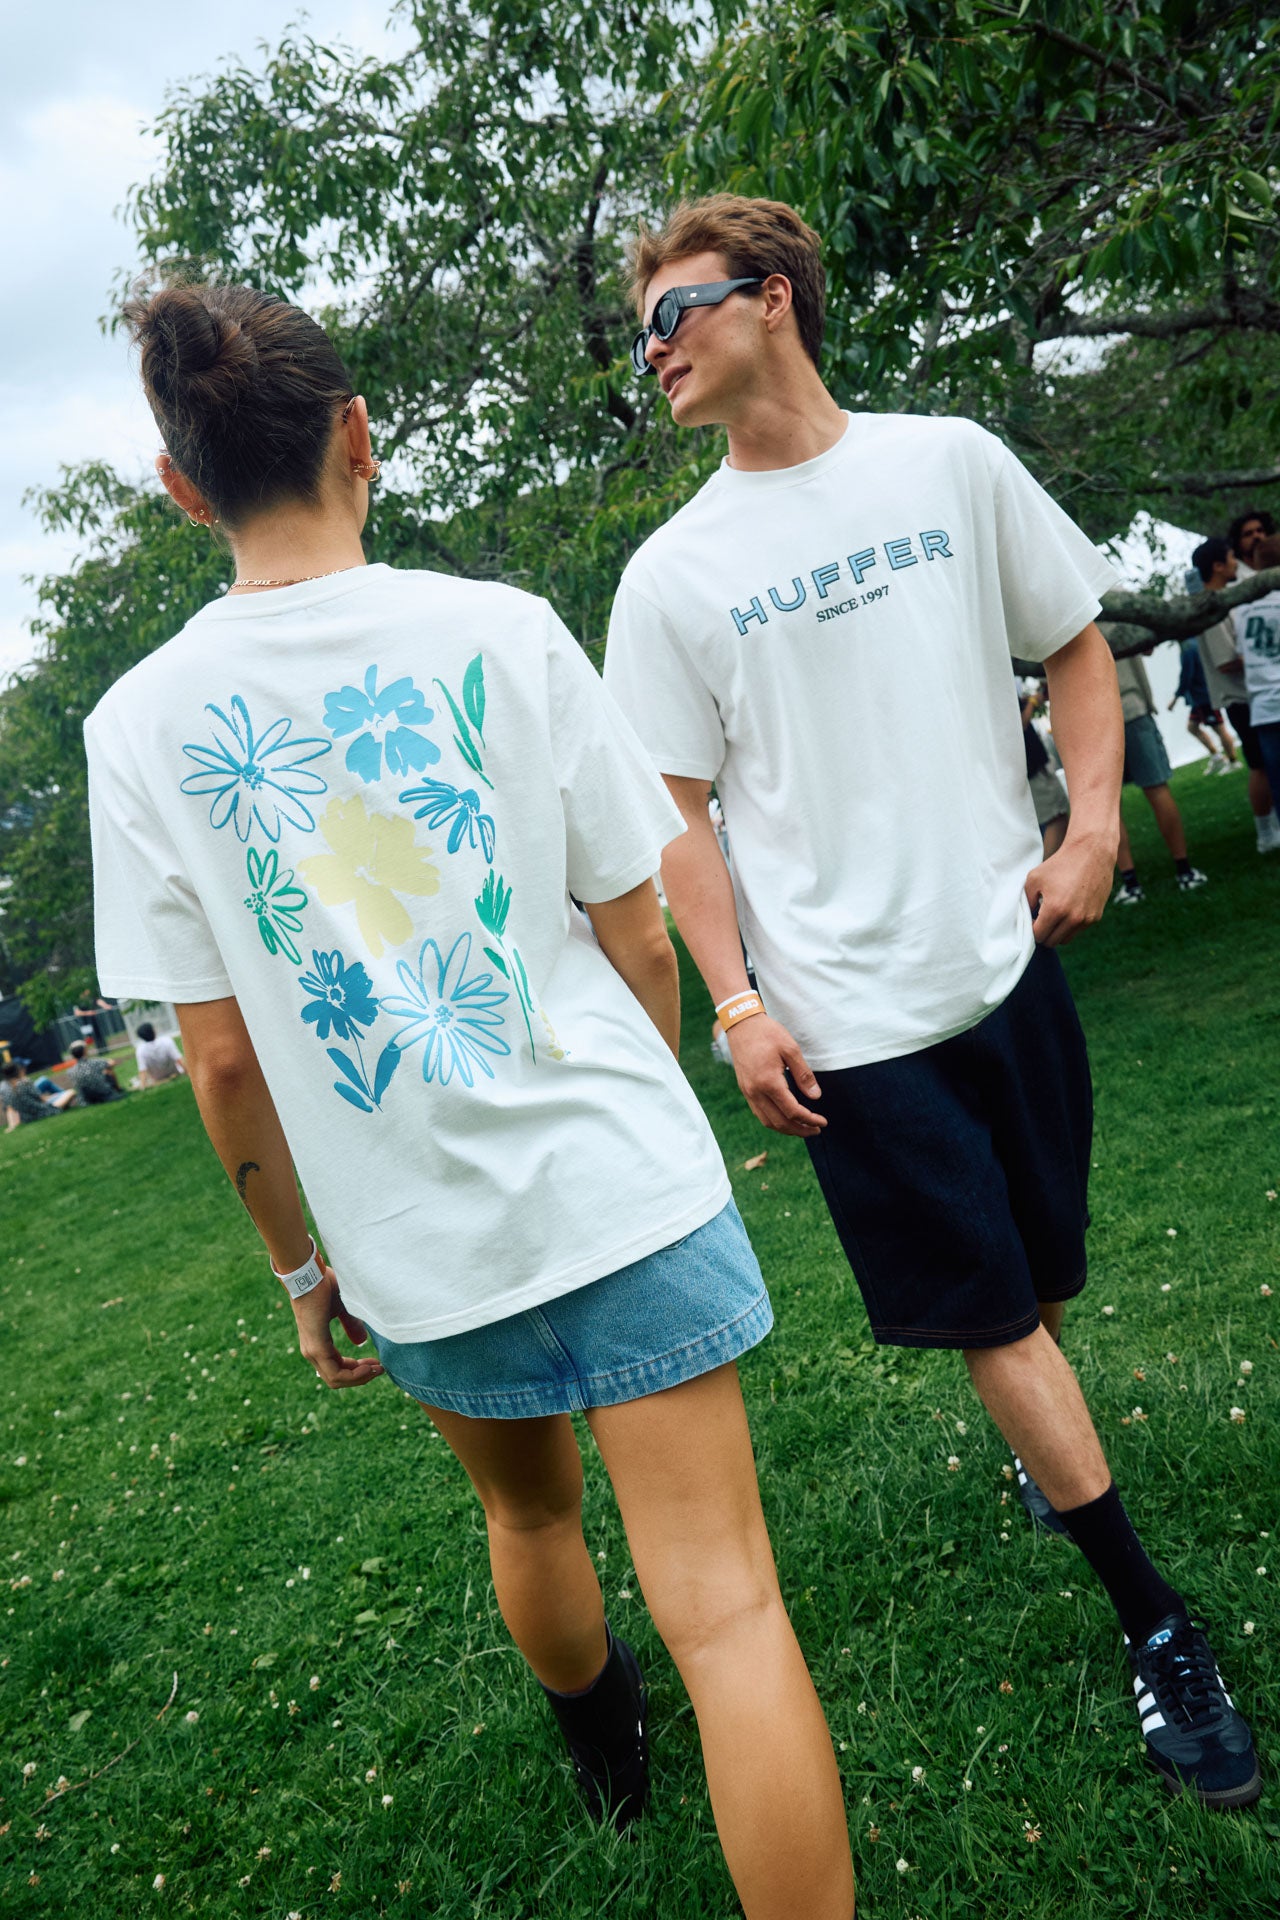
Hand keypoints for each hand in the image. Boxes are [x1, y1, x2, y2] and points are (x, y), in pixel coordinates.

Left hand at [291, 1264, 384, 1388]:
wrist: (309, 1273)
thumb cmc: (323, 1285)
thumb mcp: (342, 1307)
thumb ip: (351, 1325)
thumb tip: (360, 1341)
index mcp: (317, 1342)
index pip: (336, 1369)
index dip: (357, 1371)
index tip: (375, 1363)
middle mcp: (312, 1351)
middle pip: (337, 1379)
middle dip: (361, 1377)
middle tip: (380, 1369)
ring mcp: (312, 1351)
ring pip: (336, 1379)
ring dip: (359, 1377)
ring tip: (377, 1368)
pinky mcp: (316, 1347)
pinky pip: (335, 1373)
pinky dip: (353, 1374)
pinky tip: (368, 1367)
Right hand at [727, 1013, 825, 1135]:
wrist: (741, 1024)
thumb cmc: (768, 1033)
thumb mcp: (791, 1049)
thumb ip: (804, 1074)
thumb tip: (815, 1097)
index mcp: (769, 1082)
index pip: (792, 1111)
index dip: (810, 1120)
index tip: (823, 1122)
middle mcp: (756, 1091)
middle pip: (779, 1122)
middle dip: (800, 1130)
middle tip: (816, 1131)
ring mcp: (748, 1092)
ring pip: (767, 1121)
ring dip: (786, 1129)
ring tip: (803, 1128)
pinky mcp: (745, 1089)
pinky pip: (759, 1113)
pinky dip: (774, 1121)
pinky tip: (785, 1118)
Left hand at [1024, 830, 1116, 945]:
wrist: (1091, 852)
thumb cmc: (1060, 864)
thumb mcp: (1034, 878)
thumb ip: (1026, 901)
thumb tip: (1025, 918)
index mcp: (1055, 910)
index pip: (1038, 935)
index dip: (1031, 930)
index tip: (1031, 920)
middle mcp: (1072, 918)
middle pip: (1051, 941)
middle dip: (1043, 933)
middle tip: (1040, 920)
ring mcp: (1086, 919)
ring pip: (1065, 939)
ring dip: (1057, 932)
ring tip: (1054, 915)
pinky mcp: (1096, 916)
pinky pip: (1078, 930)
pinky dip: (1071, 925)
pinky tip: (1068, 909)